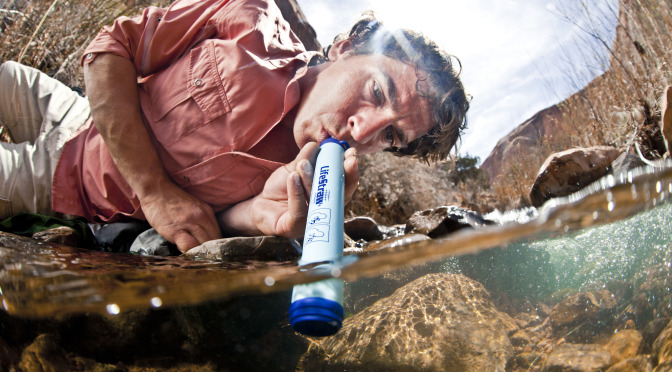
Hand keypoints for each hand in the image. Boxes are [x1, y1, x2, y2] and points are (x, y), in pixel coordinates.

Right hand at [140, 181, 221, 252]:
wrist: (155, 189)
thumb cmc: (172, 200)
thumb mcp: (194, 207)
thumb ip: (201, 221)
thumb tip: (205, 240)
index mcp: (207, 212)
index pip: (218, 235)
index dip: (215, 246)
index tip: (210, 252)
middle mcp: (201, 217)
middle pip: (213, 241)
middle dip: (209, 252)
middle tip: (204, 258)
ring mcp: (189, 223)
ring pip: (203, 245)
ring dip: (200, 254)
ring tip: (195, 258)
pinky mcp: (176, 230)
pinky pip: (189, 246)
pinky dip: (189, 253)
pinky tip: (185, 253)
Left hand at [217, 142, 358, 237]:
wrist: (261, 204)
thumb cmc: (282, 188)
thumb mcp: (294, 168)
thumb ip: (306, 158)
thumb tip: (317, 145)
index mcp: (328, 196)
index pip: (344, 185)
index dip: (350, 171)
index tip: (351, 154)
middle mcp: (324, 211)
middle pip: (339, 196)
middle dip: (342, 176)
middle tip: (342, 159)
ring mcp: (310, 222)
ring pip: (316, 201)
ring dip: (310, 179)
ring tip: (302, 163)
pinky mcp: (293, 228)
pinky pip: (299, 210)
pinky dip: (296, 192)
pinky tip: (293, 178)